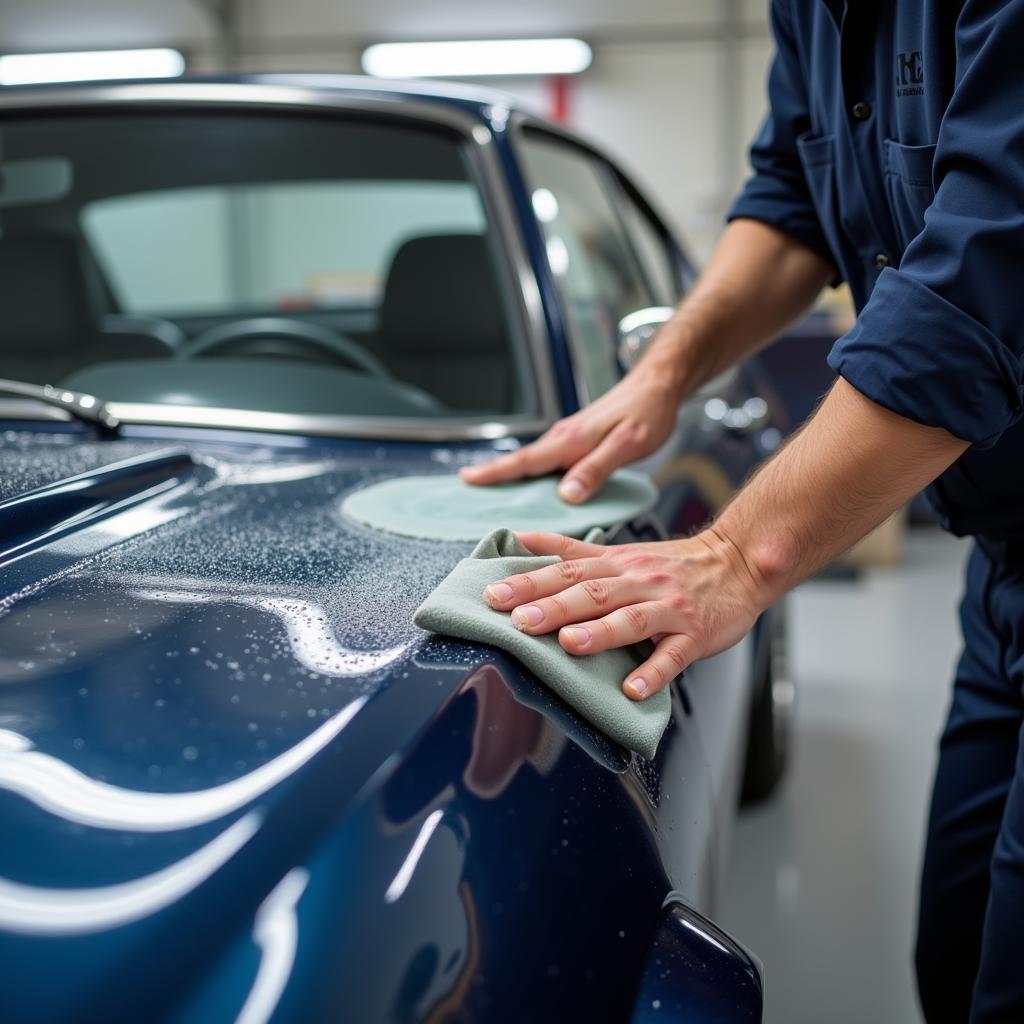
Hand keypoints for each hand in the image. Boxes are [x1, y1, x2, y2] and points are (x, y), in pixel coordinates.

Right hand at [459, 369, 680, 503]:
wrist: (659, 384)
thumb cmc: (648, 412)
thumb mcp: (627, 444)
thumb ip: (596, 469)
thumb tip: (567, 495)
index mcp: (571, 440)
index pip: (525, 460)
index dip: (495, 472)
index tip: (466, 479)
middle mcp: (564, 436)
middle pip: (522, 462)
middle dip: (492, 475)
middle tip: (465, 490)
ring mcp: (570, 436)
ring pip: (535, 461)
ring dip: (512, 475)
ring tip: (490, 492)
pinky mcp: (580, 439)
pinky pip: (550, 459)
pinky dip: (534, 471)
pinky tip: (535, 485)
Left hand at [482, 529, 769, 699]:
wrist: (738, 563)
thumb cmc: (672, 565)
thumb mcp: (621, 553)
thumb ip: (571, 549)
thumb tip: (521, 539)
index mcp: (616, 565)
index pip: (566, 571)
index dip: (529, 583)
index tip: (493, 595)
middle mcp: (638, 582)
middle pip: (592, 592)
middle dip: (553, 607)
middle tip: (519, 622)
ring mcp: (668, 608)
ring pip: (631, 619)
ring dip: (599, 632)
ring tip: (569, 644)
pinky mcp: (695, 634)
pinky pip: (673, 655)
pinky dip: (654, 672)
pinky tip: (633, 689)